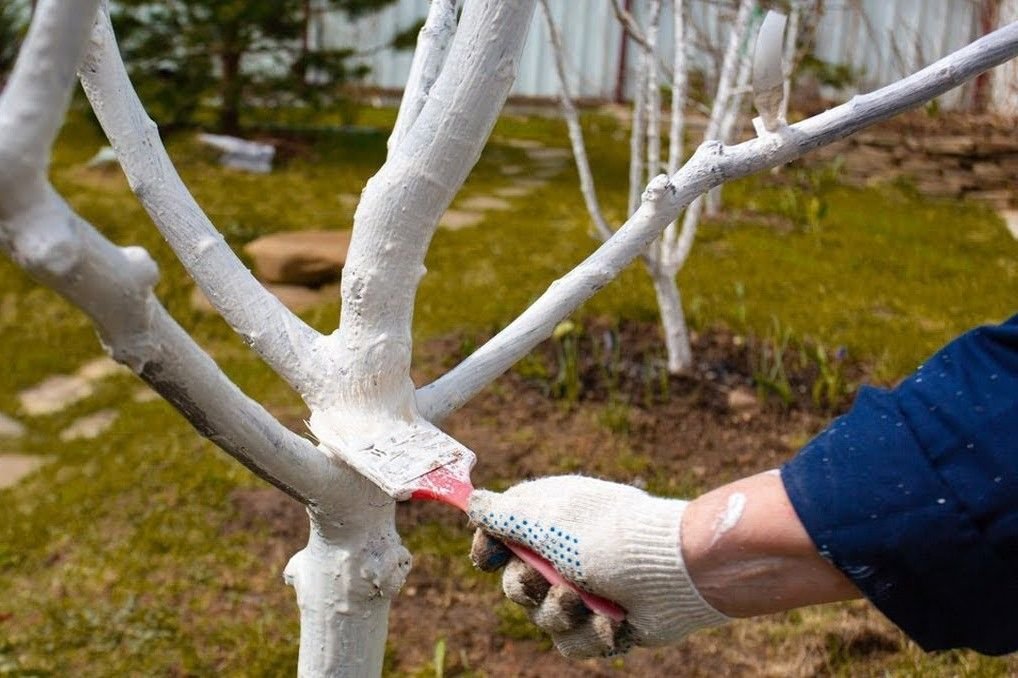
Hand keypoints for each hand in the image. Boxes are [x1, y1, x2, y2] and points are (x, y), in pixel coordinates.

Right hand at [467, 475, 727, 657]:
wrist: (676, 572)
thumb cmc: (609, 535)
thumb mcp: (548, 519)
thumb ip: (504, 513)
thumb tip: (472, 502)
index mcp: (551, 520)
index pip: (502, 536)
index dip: (489, 548)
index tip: (488, 556)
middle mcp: (565, 554)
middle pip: (516, 584)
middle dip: (525, 588)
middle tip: (543, 582)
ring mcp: (587, 590)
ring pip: (543, 619)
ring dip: (560, 614)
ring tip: (585, 603)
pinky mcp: (605, 622)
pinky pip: (575, 642)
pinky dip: (592, 634)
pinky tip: (614, 621)